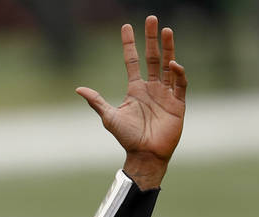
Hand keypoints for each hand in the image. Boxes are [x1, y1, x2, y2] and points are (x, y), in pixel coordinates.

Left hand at [76, 16, 186, 187]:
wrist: (144, 155)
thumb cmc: (127, 138)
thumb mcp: (109, 117)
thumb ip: (96, 101)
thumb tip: (79, 88)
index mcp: (136, 89)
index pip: (133, 61)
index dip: (130, 44)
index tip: (126, 27)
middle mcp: (151, 88)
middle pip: (152, 57)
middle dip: (152, 39)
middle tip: (151, 19)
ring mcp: (166, 94)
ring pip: (168, 65)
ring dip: (168, 49)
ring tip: (167, 30)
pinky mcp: (178, 103)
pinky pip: (180, 84)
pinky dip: (178, 74)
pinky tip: (173, 64)